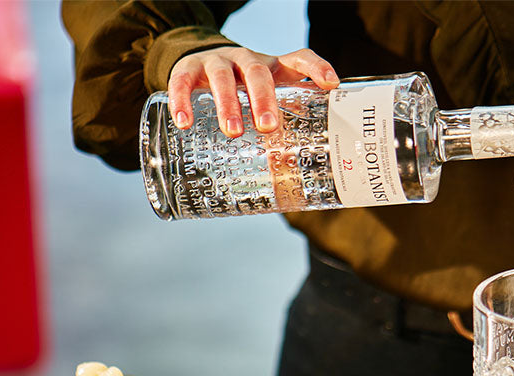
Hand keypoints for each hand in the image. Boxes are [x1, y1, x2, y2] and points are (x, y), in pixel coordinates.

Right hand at [168, 45, 338, 137]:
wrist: (198, 66)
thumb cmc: (240, 92)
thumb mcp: (263, 101)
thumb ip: (279, 128)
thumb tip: (301, 180)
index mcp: (271, 67)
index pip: (298, 58)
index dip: (316, 68)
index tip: (330, 84)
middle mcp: (245, 60)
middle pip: (257, 72)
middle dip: (263, 99)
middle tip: (267, 127)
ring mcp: (216, 62)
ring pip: (222, 77)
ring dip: (228, 104)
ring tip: (233, 132)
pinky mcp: (188, 69)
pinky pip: (182, 82)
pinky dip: (183, 101)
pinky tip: (184, 123)